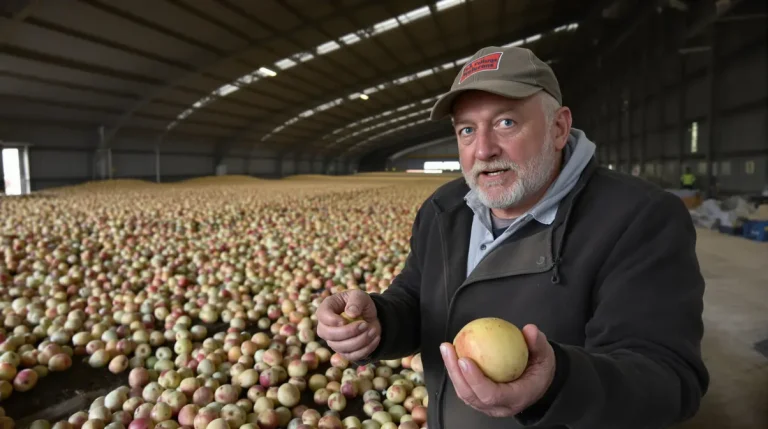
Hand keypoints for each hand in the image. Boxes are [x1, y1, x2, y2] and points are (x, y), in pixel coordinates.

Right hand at [316, 290, 381, 360]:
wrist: (369, 317)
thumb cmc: (360, 303)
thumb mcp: (360, 296)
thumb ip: (356, 301)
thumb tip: (350, 313)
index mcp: (326, 309)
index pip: (322, 316)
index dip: (332, 320)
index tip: (345, 320)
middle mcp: (325, 327)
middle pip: (329, 334)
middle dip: (348, 331)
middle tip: (365, 325)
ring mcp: (333, 341)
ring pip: (340, 347)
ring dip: (359, 340)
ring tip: (373, 330)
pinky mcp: (344, 352)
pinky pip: (351, 356)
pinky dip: (365, 349)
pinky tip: (375, 339)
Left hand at [440, 324, 555, 417]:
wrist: (539, 383)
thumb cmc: (540, 370)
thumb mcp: (545, 356)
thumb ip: (538, 344)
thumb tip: (529, 330)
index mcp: (516, 398)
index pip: (491, 395)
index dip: (476, 380)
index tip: (465, 359)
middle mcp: (499, 406)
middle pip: (471, 395)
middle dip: (456, 373)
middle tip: (449, 350)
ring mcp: (487, 405)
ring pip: (464, 392)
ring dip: (452, 371)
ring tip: (446, 348)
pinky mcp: (479, 398)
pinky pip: (464, 386)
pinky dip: (455, 370)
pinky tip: (451, 352)